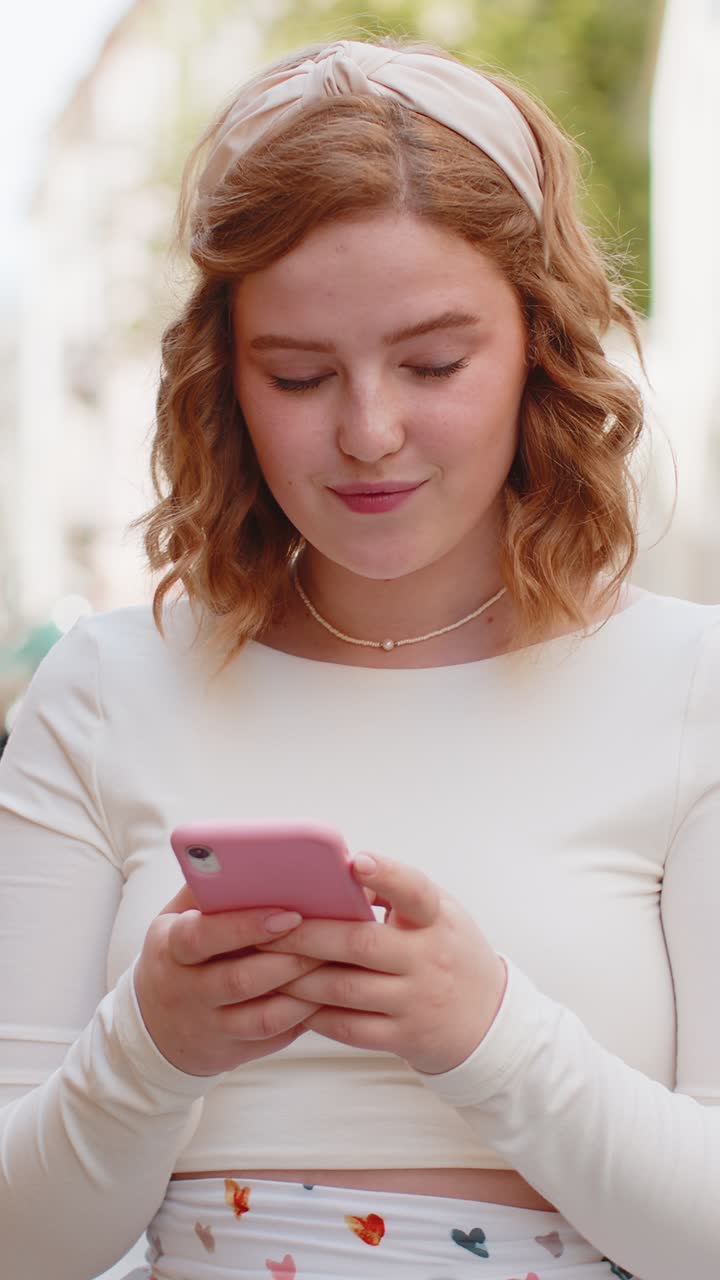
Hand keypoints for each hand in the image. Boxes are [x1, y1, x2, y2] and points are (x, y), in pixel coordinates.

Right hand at [134, 884, 324, 1075]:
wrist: (156, 1028)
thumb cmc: (180, 956)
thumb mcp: (177, 919)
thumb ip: (207, 890)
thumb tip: (250, 858)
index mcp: (170, 948)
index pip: (203, 936)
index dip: (246, 925)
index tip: (289, 913)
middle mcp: (186, 991)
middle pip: (239, 979)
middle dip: (288, 958)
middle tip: (328, 938)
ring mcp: (209, 1027)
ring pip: (262, 1015)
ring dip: (302, 990)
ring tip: (333, 962)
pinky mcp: (233, 1052)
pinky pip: (274, 1038)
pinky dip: (303, 1017)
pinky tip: (326, 993)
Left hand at [257, 854, 507, 1075]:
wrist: (488, 1020)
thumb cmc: (448, 952)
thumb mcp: (439, 914)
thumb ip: (395, 893)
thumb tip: (337, 873)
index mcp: (437, 919)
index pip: (415, 891)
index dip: (386, 876)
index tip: (355, 863)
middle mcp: (429, 959)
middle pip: (360, 944)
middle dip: (307, 935)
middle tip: (267, 927)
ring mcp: (416, 1001)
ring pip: (345, 989)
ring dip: (299, 977)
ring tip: (264, 964)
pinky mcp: (404, 1037)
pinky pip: (349, 1027)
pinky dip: (315, 1015)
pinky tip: (290, 1001)